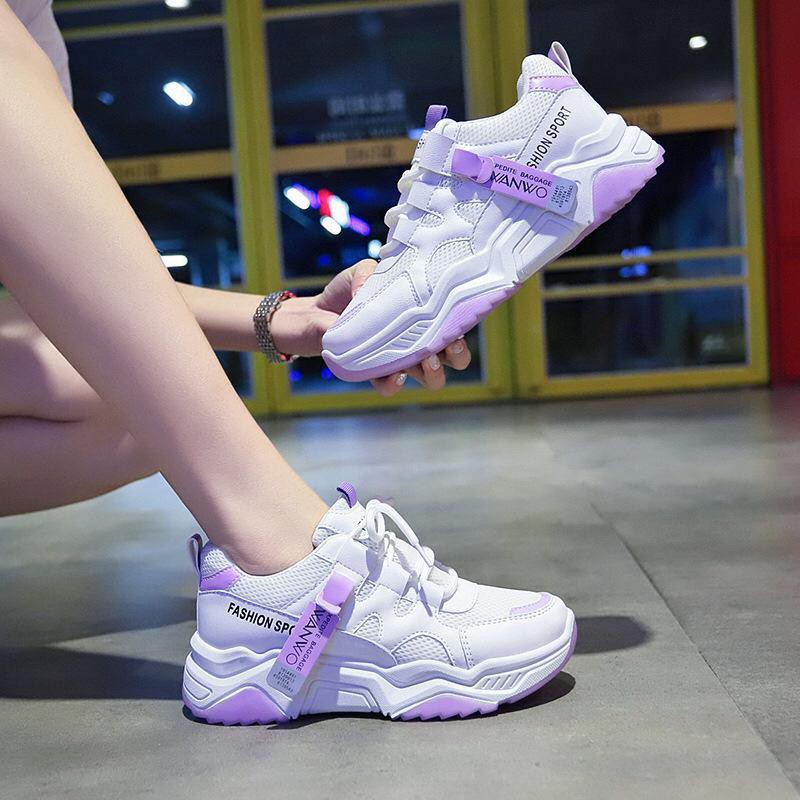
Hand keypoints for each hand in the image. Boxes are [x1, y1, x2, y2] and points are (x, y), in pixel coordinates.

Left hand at [269, 259, 472, 394]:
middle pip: (451, 357)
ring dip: (433, 373)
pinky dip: (395, 383)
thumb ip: (370, 274)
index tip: (458, 327)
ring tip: (425, 363)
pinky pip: (390, 385)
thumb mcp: (362, 272)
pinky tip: (394, 374)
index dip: (462, 328)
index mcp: (422, 315)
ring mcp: (398, 359)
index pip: (452, 324)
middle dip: (456, 356)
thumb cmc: (347, 291)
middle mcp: (416, 340)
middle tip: (446, 347)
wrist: (315, 314)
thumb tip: (369, 291)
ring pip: (430, 377)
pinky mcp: (374, 373)